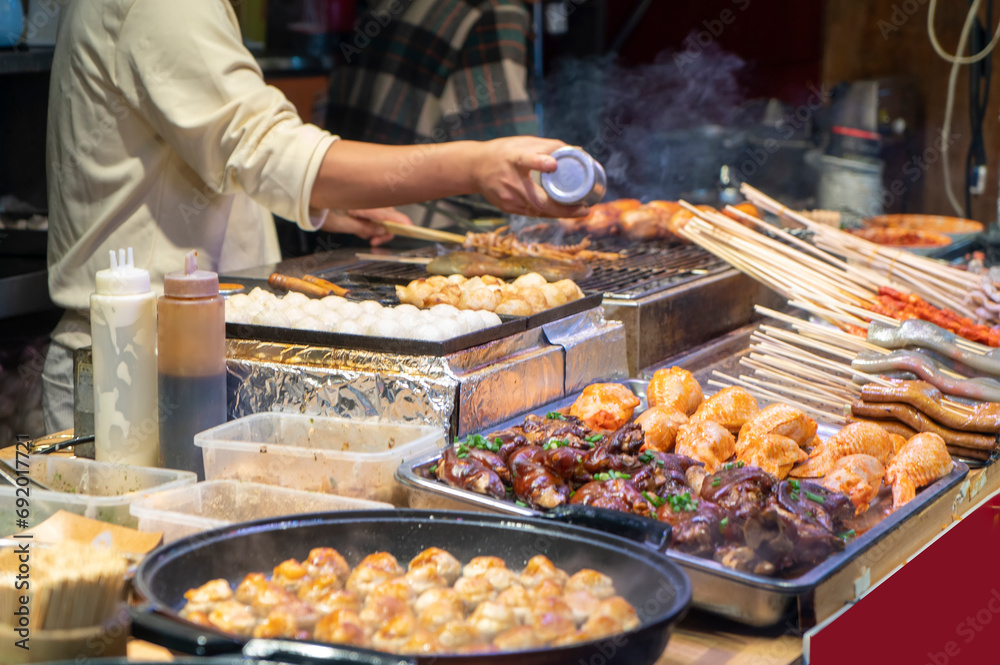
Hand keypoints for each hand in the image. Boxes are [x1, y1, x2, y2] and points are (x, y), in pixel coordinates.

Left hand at [320, 207, 412, 245]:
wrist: (310, 189)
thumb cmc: (321, 205)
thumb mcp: (340, 222)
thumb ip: (362, 227)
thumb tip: (382, 231)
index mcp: (368, 205)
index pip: (396, 217)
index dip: (403, 228)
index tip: (397, 237)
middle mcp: (371, 200)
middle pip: (392, 218)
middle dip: (385, 231)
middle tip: (371, 241)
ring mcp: (369, 199)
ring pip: (384, 216)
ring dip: (376, 227)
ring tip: (359, 231)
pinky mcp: (365, 200)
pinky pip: (375, 212)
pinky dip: (370, 221)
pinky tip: (357, 223)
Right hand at [468, 137, 589, 218]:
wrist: (475, 168)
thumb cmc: (504, 152)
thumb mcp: (523, 143)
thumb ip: (549, 146)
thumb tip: (578, 151)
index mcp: (513, 158)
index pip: (525, 159)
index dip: (539, 162)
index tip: (553, 164)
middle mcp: (509, 180)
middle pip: (539, 200)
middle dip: (564, 208)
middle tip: (585, 208)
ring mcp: (508, 197)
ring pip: (538, 210)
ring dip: (560, 213)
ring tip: (581, 211)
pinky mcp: (507, 207)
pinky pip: (532, 213)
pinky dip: (549, 213)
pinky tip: (563, 213)